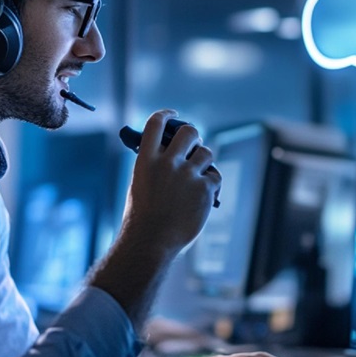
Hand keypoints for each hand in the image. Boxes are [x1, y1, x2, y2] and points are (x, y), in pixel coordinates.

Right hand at [89, 110, 220, 330]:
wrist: (151, 242)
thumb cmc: (142, 217)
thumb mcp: (140, 183)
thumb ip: (154, 165)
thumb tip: (169, 152)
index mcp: (146, 160)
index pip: (156, 123)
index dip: (167, 115)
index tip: (173, 115)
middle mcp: (168, 163)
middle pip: (189, 132)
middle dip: (193, 136)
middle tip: (193, 145)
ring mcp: (188, 175)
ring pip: (206, 152)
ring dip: (204, 160)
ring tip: (198, 174)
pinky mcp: (205, 189)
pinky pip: (214, 176)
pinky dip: (211, 183)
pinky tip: (204, 194)